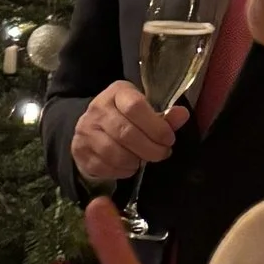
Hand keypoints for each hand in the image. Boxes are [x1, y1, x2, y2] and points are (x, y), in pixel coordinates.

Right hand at [70, 81, 184, 185]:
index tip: (169, 139)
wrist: (92, 129)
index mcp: (117, 93)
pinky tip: (129, 166)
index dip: (156, 126)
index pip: (135, 106)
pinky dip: (122, 171)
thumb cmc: (126, 119)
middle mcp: (97, 108)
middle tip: (162, 154)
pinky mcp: (80, 151)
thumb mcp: (145, 112)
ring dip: (136, 162)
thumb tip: (183, 114)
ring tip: (144, 160)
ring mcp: (85, 130)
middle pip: (126, 133)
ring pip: (115, 153)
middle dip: (150, 149)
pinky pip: (105, 167)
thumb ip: (165, 116)